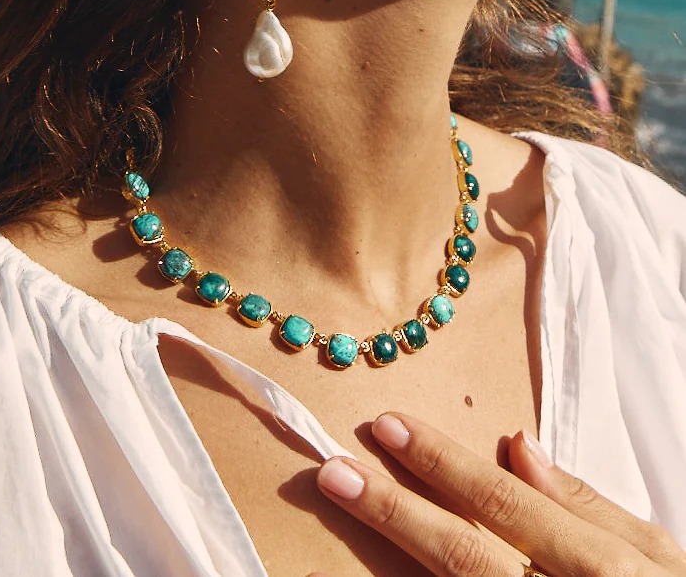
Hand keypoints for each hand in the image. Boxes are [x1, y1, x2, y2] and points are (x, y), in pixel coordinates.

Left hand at [307, 410, 685, 576]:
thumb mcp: (657, 560)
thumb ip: (586, 505)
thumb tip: (517, 446)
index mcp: (603, 568)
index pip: (506, 504)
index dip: (442, 464)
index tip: (388, 426)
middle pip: (465, 557)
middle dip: (396, 512)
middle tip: (334, 471)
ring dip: (394, 559)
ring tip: (344, 517)